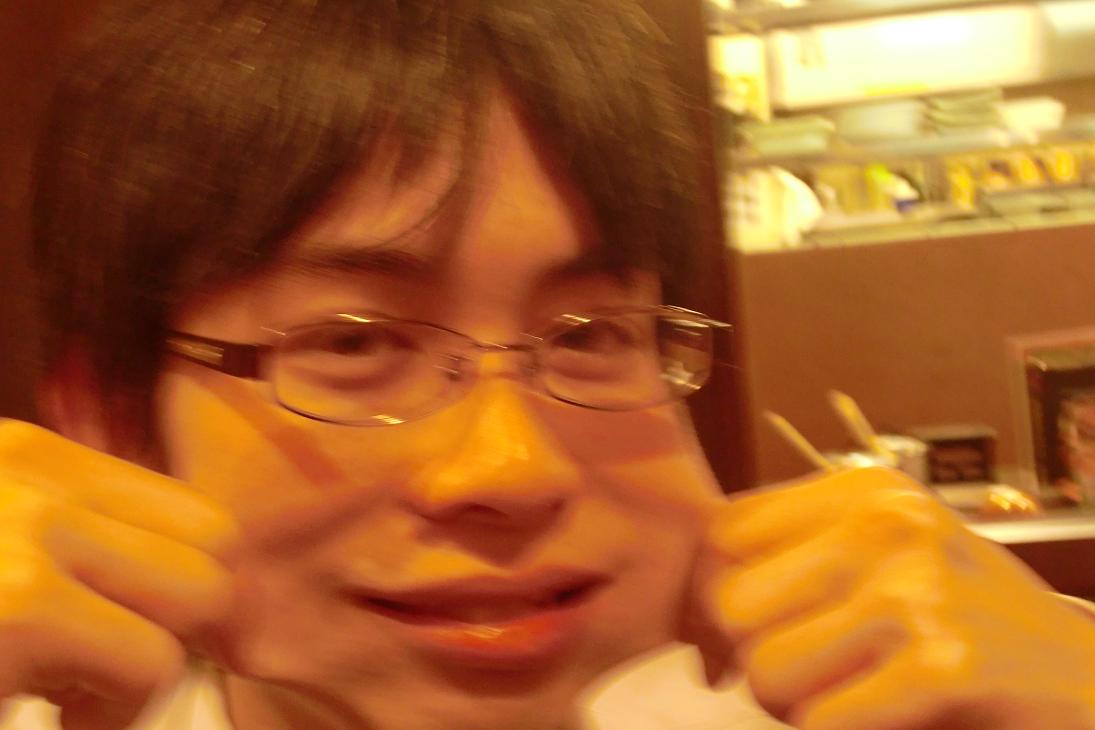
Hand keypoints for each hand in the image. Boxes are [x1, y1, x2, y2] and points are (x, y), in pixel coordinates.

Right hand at [0, 421, 237, 729]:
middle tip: (120, 669)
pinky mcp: (23, 607)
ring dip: (152, 666)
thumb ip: (80, 539)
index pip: (189, 503)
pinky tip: (56, 718)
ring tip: (80, 695)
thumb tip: (191, 580)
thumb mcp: (5, 540)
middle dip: (188, 621)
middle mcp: (35, 472)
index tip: (157, 633)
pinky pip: (150, 664)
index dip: (198, 579)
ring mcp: (32, 530)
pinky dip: (115, 714)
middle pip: (216, 539)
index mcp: (30, 454)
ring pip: (202, 594)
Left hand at [688, 467, 1094, 729]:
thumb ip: (800, 558)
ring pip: (767, 666)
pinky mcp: (947, 664)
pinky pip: (820, 719)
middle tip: (791, 678)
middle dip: (749, 655)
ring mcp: (919, 590)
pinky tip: (875, 719)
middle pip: (733, 601)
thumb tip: (696, 607)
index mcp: (866, 490)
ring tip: (838, 697)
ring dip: (789, 704)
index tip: (736, 633)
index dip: (713, 593)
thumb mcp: (888, 555)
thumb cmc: (968, 617)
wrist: (1085, 673)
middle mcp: (888, 524)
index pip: (725, 532)